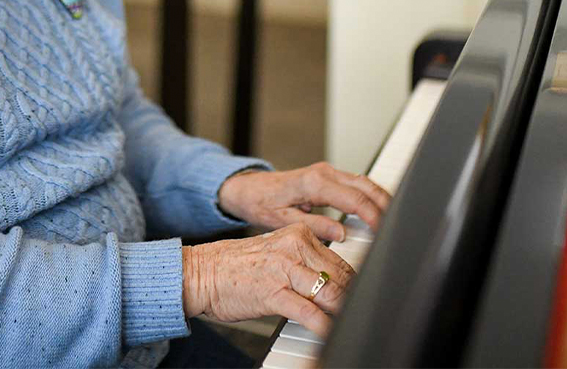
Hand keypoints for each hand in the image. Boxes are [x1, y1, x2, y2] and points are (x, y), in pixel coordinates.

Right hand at [182, 223, 355, 336]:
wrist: (202, 272)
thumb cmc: (239, 266)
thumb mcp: (278, 253)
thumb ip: (306, 262)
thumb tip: (336, 285)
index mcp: (298, 234)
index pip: (341, 261)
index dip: (356, 284)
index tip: (364, 298)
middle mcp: (294, 247)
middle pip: (340, 276)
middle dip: (354, 299)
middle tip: (363, 313)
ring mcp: (284, 269)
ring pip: (330, 292)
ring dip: (343, 312)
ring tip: (351, 325)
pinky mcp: (273, 292)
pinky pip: (308, 311)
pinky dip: (323, 325)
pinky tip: (330, 333)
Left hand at [217, 162, 390, 241]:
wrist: (249, 188)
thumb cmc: (262, 203)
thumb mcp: (282, 220)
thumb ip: (314, 226)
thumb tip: (341, 232)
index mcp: (312, 183)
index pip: (353, 198)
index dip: (372, 214)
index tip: (382, 230)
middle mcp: (323, 173)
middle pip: (365, 185)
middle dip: (384, 203)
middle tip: (396, 225)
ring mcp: (327, 172)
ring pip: (363, 180)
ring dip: (380, 197)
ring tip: (392, 219)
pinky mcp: (328, 175)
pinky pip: (355, 182)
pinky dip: (370, 194)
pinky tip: (377, 209)